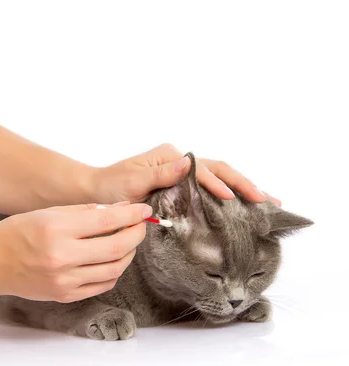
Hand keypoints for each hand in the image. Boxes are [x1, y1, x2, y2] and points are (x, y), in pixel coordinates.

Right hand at [0, 202, 150, 302]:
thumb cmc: (20, 231)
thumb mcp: (50, 213)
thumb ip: (86, 211)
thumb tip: (121, 208)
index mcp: (57, 229)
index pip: (106, 220)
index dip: (131, 214)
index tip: (144, 210)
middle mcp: (61, 257)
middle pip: (116, 247)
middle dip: (136, 234)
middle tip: (141, 225)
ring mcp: (64, 280)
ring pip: (114, 269)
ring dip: (128, 253)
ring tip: (128, 241)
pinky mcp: (65, 295)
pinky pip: (101, 285)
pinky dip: (113, 271)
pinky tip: (112, 259)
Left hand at [93, 143, 280, 205]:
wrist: (98, 191)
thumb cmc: (112, 186)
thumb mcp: (132, 180)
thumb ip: (159, 174)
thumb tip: (187, 162)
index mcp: (170, 156)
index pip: (201, 170)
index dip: (217, 185)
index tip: (231, 199)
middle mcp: (180, 161)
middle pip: (219, 170)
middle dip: (244, 184)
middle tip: (269, 201)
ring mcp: (182, 172)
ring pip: (220, 177)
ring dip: (243, 188)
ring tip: (269, 203)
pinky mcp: (182, 185)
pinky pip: (210, 188)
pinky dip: (230, 195)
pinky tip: (244, 207)